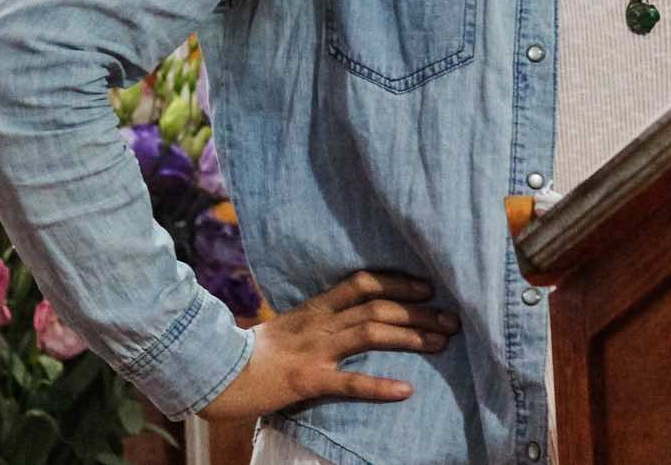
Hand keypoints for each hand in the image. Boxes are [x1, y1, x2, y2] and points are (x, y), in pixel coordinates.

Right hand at [199, 270, 457, 421]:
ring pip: (370, 333)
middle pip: (377, 306)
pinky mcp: (308, 381)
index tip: (428, 285)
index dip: (398, 280)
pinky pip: (349, 383)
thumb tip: (350, 314)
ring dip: (410, 336)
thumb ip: (318, 318)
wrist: (218, 375)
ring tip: (443, 342)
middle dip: (418, 311)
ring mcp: (315, 351)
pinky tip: (405, 390)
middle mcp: (319, 323)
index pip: (363, 282)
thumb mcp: (288, 326)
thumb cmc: (254, 354)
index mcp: (315, 308)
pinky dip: (379, 386)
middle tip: (452, 317)